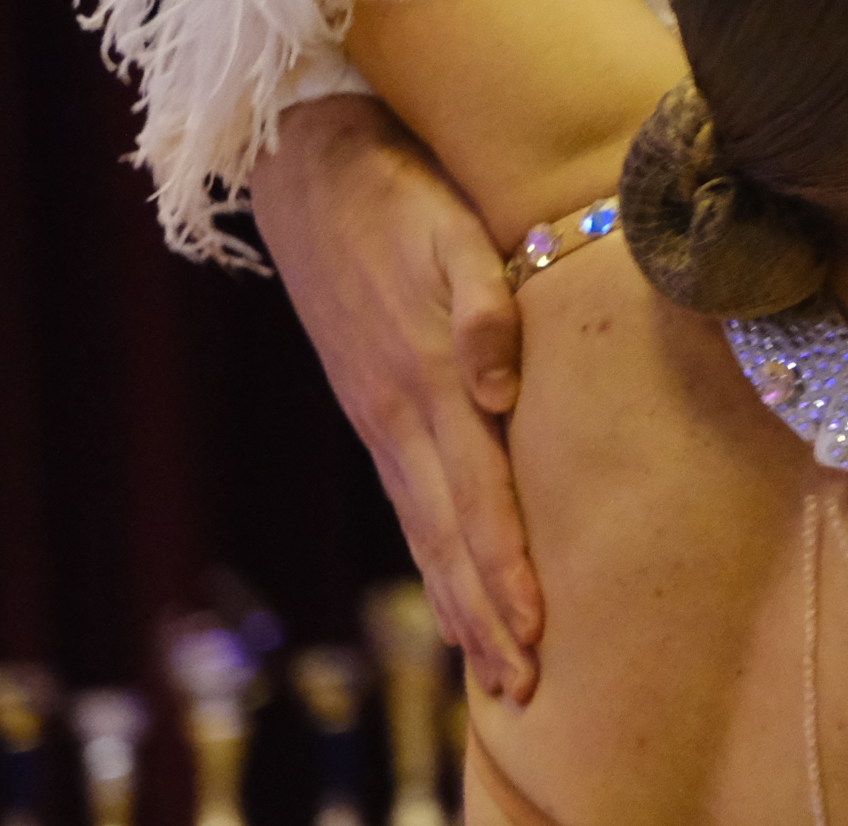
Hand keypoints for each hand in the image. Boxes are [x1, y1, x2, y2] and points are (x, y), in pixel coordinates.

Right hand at [250, 93, 545, 700]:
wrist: (312, 160)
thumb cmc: (400, 187)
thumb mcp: (450, 228)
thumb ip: (483, 306)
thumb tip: (502, 389)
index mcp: (426, 377)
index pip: (478, 495)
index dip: (507, 567)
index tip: (535, 633)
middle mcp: (398, 412)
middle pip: (450, 533)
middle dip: (487, 613)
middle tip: (524, 687)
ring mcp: (378, 413)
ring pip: (425, 527)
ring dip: (460, 599)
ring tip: (494, 668)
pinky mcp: (371, 401)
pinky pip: (406, 498)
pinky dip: (432, 552)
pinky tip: (448, 585)